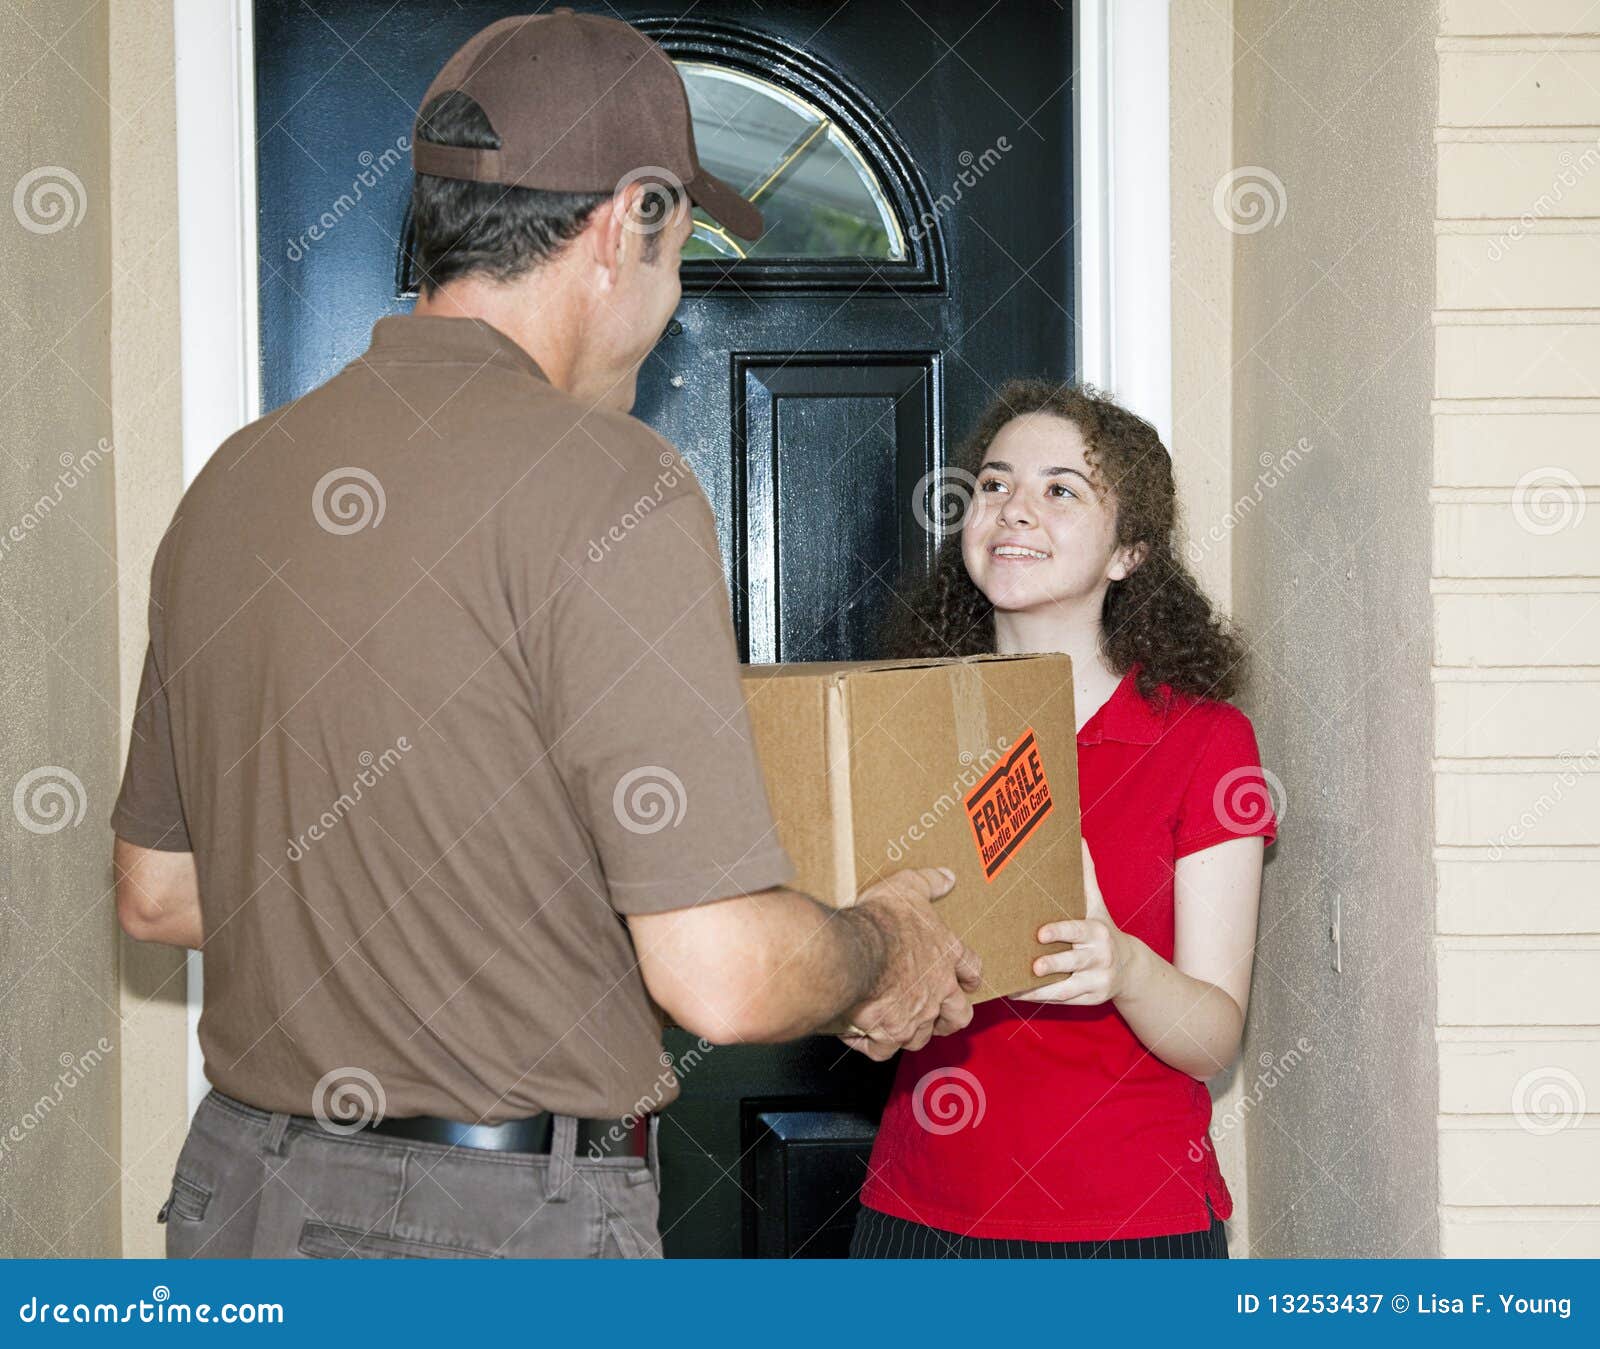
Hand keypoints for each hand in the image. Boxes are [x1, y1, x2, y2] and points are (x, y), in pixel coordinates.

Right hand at [839, 867, 981, 1060]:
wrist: (854, 954)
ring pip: (921, 1036)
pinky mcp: (888, 1035)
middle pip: (958, 1015)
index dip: (971, 975)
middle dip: (950, 1018)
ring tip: (896, 1025)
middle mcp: (937, 991)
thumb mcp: (908, 887)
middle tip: (941, 1016)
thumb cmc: (882, 921)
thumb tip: (947, 877)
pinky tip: (859, 1034)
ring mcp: (914, 1017)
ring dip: (911, 1031)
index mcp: (945, 956)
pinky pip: (883, 1049)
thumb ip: (929, 882)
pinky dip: (871, 1043)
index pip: (971, 968)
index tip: (969, 980)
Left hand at [1014, 840, 1133, 1005]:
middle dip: (1054, 964)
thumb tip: (1079, 838)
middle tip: (1033, 966)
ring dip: (1043, 989)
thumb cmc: (1101, 928)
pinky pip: (1065, 1001)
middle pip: (1074, 961)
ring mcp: (1097, 980)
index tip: (1041, 934)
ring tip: (1017, 986)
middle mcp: (1100, 956)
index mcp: (1097, 931)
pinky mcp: (1092, 999)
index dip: (1060, 932)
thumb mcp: (1096, 904)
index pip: (1078, 931)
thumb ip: (1086, 875)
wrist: (1129, 966)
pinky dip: (1043, 999)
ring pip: (1068, 987)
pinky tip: (1020, 995)